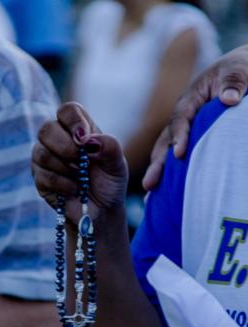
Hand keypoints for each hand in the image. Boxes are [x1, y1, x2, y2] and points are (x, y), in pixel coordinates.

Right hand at [32, 102, 127, 225]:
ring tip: (81, 178)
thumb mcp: (118, 165)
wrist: (102, 211)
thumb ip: (111, 147)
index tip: (84, 138)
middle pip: (47, 129)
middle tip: (81, 160)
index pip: (67, 111)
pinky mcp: (40, 179)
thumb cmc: (109, 183)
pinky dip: (63, 184)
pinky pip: (44, 176)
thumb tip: (91, 140)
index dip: (73, 121)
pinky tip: (74, 190)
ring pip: (42, 153)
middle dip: (65, 146)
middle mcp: (57, 140)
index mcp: (77, 130)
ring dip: (66, 168)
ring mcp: (45, 159)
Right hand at [143, 44, 247, 190]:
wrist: (238, 74)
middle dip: (158, 164)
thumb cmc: (238, 71)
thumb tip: (229, 98)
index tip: (179, 154)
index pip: (180, 119)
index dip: (178, 136)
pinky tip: (163, 193)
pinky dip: (169, 174)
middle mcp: (182, 117)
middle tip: (150, 184)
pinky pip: (176, 158)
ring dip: (158, 172)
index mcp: (190, 99)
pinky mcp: (189, 142)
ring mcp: (184, 131)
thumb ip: (233, 82)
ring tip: (150, 193)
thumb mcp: (238, 71)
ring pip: (167, 152)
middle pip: (165, 141)